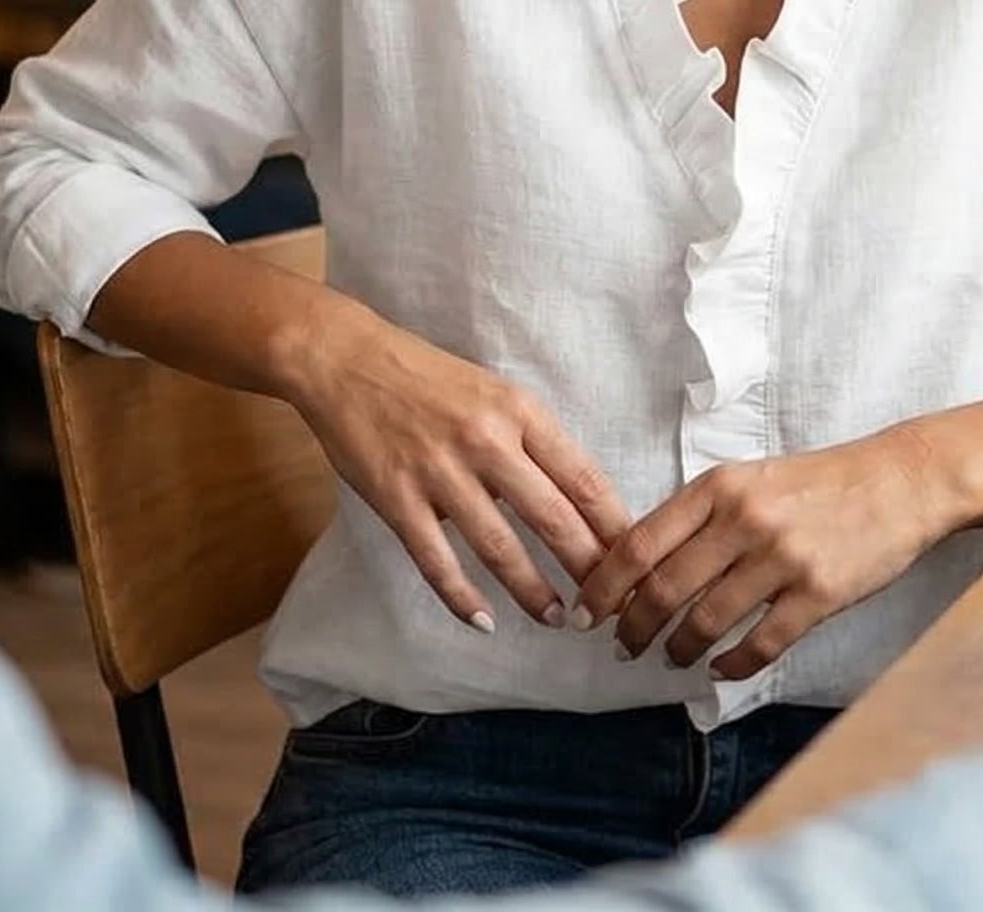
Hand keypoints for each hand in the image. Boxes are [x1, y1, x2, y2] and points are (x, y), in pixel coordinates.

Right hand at [289, 305, 633, 634]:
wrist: (346, 360)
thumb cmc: (426, 377)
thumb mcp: (493, 392)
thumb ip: (529, 441)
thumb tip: (572, 500)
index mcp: (519, 410)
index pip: (583, 476)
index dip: (614, 526)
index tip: (635, 559)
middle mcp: (486, 441)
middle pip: (553, 518)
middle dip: (588, 569)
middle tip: (608, 606)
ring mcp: (440, 472)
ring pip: (500, 547)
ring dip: (534, 592)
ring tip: (558, 618)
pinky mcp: (397, 498)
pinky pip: (437, 561)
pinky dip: (462, 598)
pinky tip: (484, 622)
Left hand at [573, 429, 946, 677]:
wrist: (896, 482)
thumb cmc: (816, 482)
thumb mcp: (749, 477)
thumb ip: (700, 515)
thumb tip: (642, 565)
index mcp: (719, 486)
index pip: (641, 542)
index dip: (605, 584)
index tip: (586, 611)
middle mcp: (744, 520)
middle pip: (665, 589)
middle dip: (634, 627)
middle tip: (623, 647)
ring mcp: (782, 558)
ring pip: (706, 622)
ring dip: (679, 649)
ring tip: (671, 658)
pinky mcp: (818, 594)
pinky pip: (759, 644)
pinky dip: (731, 664)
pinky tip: (721, 668)